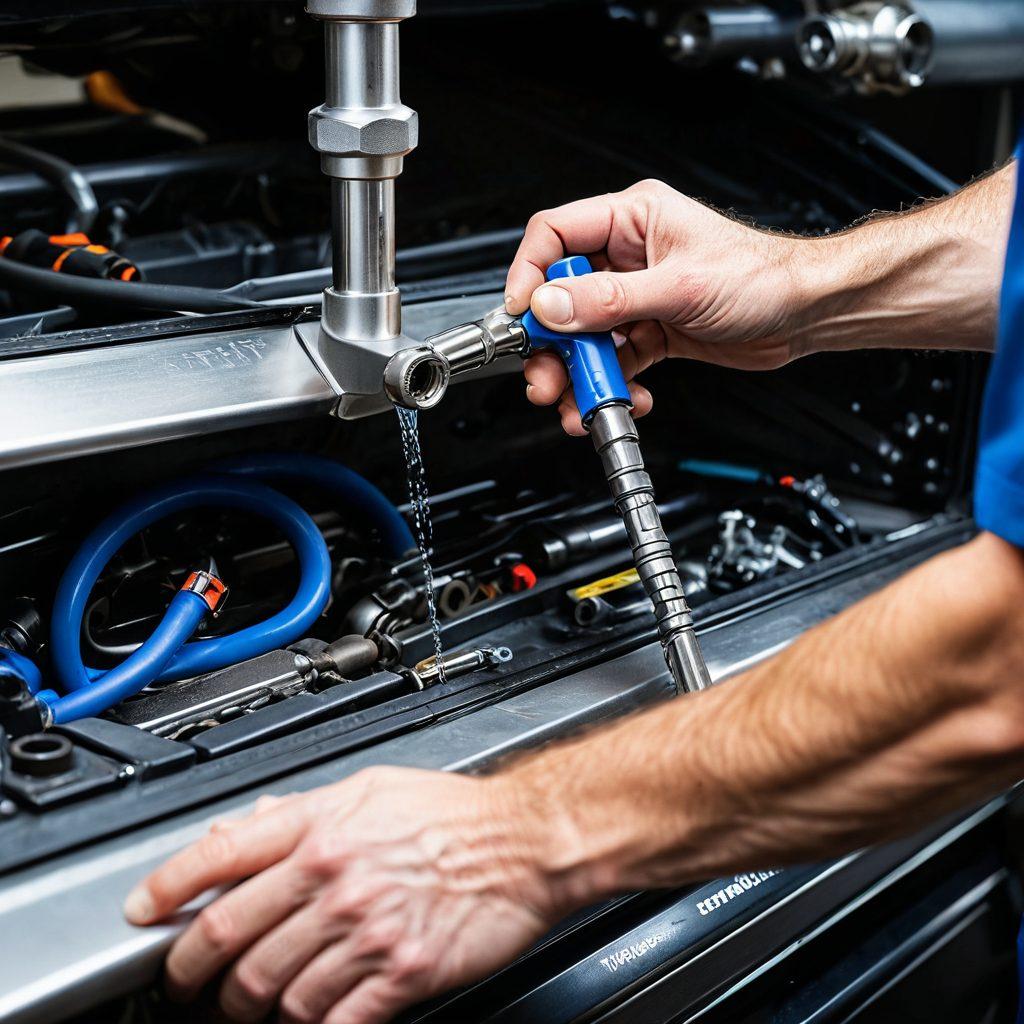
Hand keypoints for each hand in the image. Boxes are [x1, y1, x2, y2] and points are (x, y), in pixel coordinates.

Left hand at [124, 767, 566, 1023]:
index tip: (144, 913)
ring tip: (248, 1008)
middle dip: (191, 973)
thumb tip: (247, 825)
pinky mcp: (399, 973)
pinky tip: (307, 1021)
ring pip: (271, 990)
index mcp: (321, 825)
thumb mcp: (371, 788)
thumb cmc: (454, 813)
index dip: (166, 889)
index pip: (217, 856)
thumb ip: (302, 810)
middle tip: (187, 985)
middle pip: (228, 938)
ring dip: (250, 1009)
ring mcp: (364, 928)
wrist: (524, 841)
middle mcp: (332, 876)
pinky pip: (331, 1019)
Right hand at [505, 179, 808, 434]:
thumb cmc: (762, 277)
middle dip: (552, 342)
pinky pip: (615, 360)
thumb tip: (551, 305)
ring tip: (580, 399)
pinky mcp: (650, 330)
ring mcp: (638, 296)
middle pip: (563, 296)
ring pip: (586, 336)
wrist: (805, 313)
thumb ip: (609, 300)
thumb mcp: (680, 287)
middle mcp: (629, 255)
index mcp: (632, 220)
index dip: (530, 274)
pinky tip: (625, 396)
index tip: (524, 314)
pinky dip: (612, 383)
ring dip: (580, 372)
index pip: (556, 236)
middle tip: (546, 374)